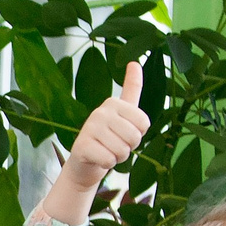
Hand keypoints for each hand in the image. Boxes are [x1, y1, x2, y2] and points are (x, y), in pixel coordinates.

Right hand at [59, 59, 148, 193]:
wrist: (85, 163)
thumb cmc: (109, 138)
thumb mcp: (124, 114)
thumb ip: (131, 89)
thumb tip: (134, 61)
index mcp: (113, 103)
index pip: (144, 124)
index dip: (139, 134)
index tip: (125, 132)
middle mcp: (100, 112)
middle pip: (134, 137)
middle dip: (128, 148)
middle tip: (115, 145)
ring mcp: (89, 128)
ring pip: (122, 150)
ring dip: (118, 157)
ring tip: (107, 152)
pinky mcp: (81, 146)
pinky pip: (109, 159)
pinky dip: (106, 164)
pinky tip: (98, 159)